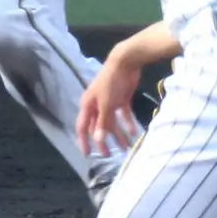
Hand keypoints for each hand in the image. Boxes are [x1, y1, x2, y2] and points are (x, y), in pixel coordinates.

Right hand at [76, 44, 142, 159]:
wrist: (125, 62)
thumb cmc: (111, 82)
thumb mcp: (106, 104)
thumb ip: (103, 122)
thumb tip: (98, 140)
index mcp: (88, 105)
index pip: (82, 127)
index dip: (84, 141)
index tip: (88, 155)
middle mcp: (97, 105)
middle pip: (98, 127)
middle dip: (103, 141)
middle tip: (109, 155)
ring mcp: (110, 102)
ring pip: (112, 122)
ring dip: (118, 134)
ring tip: (126, 147)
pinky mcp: (121, 99)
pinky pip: (123, 115)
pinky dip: (127, 123)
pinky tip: (134, 132)